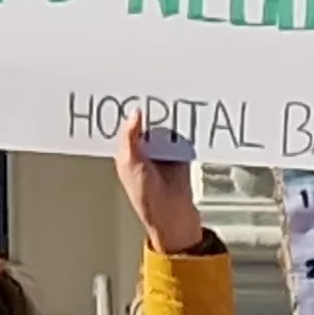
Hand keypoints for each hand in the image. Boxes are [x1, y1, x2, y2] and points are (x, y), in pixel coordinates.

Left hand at [114, 112, 208, 254]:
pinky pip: (184, 142)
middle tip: (158, 100)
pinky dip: (185, 136)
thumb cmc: (147, 198)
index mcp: (127, 155)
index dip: (130, 114)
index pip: (128, 128)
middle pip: (149, 127)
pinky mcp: (182, 161)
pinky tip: (185, 126)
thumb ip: (131, 137)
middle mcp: (145, 154)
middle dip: (154, 116)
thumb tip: (135, 114)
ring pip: (167, 133)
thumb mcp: (131, 163)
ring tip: (173, 111)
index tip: (134, 96)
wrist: (174, 218)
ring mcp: (164, 157)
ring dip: (171, 125)